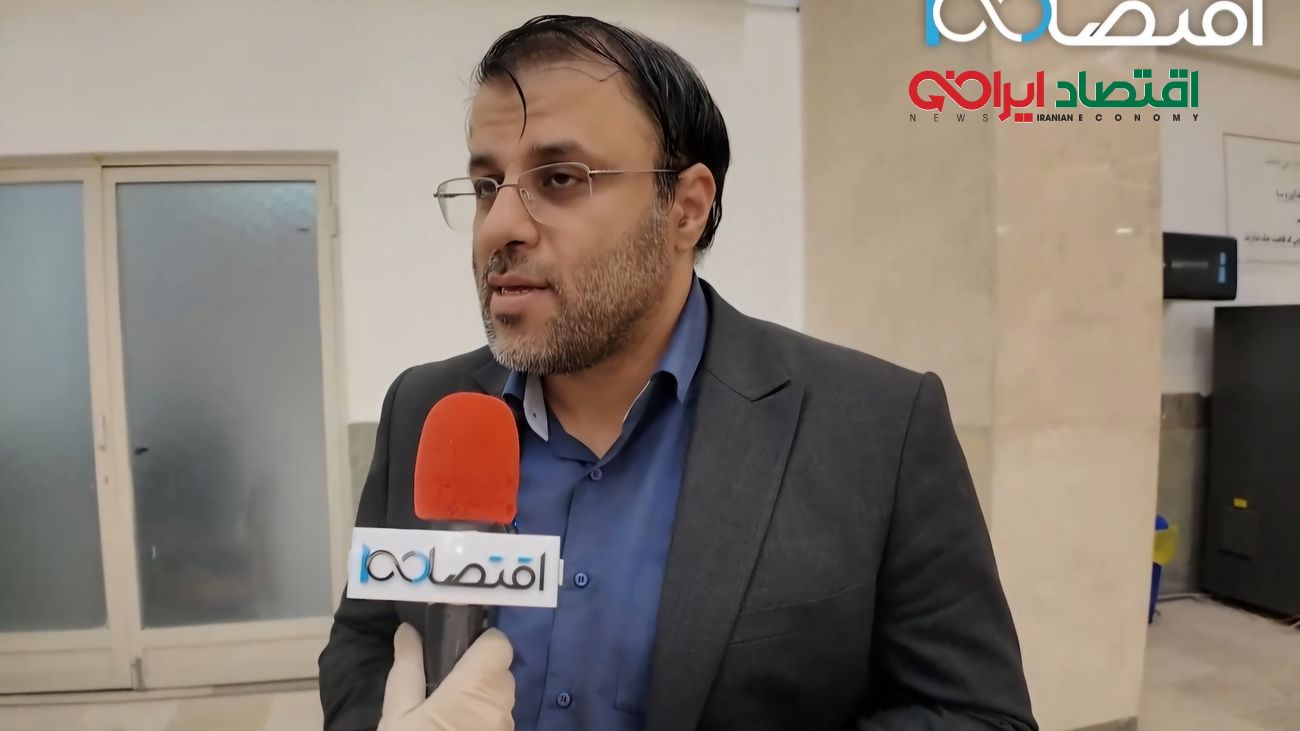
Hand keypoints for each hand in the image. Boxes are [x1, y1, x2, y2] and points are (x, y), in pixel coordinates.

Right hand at [377, 623, 514, 730]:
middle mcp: (500, 704)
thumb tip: (407, 632)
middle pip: (501, 671)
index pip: (500, 644)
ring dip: (481, 697)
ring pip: (501, 697)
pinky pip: (498, 720)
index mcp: (476, 686)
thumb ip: (407, 667)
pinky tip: (456, 729)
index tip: (456, 652)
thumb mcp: (397, 712)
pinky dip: (483, 719)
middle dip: (477, 671)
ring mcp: (506, 728)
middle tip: (443, 683)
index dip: (481, 642)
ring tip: (446, 711)